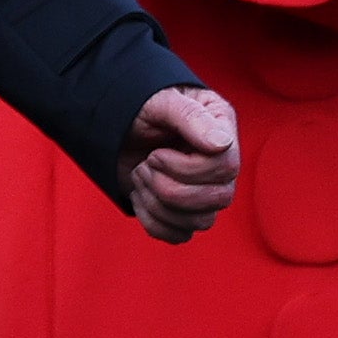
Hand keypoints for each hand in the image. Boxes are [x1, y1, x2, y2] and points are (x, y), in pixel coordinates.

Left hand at [118, 85, 239, 241]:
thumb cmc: (138, 106)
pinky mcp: (184, 212)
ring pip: (200, 222)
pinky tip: (139, 195)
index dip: (187, 168)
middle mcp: (220, 166)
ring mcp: (205, 192)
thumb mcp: (158, 101)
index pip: (226, 167)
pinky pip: (179, 235)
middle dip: (169, 186)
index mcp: (222, 132)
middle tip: (145, 163)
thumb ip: (189, 116)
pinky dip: (152, 220)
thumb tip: (221, 144)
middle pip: (218, 199)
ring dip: (157, 201)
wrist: (112, 123)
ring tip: (140, 174)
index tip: (156, 154)